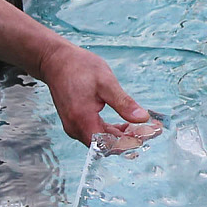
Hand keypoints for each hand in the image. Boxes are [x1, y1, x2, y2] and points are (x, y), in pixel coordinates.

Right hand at [38, 42, 153, 145]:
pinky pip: (97, 134)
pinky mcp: (76, 123)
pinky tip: (126, 126)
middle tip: (151, 130)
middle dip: (130, 140)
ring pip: (102, 141)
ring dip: (122, 137)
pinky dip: (112, 132)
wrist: (55, 61)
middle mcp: (75, 128)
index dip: (131, 142)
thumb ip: (123, 103)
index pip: (110, 144)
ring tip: (142, 128)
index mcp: (82, 119)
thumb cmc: (78, 67)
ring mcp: (74, 127)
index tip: (150, 133)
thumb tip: (142, 118)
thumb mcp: (106, 82)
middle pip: (107, 145)